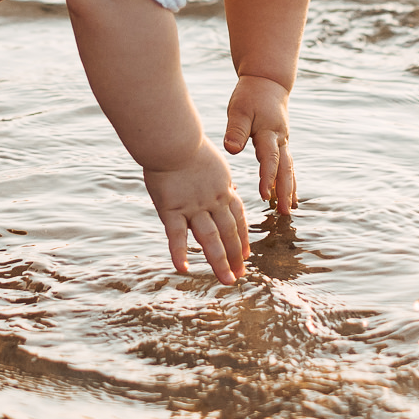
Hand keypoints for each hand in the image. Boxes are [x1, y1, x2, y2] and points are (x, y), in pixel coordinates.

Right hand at [143, 138, 248, 283]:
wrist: (173, 138)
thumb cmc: (187, 144)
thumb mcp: (214, 161)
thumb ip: (219, 179)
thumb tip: (228, 188)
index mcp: (223, 189)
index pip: (237, 218)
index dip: (242, 238)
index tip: (245, 255)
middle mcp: (212, 201)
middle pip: (228, 233)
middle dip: (235, 255)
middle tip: (239, 275)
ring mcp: (193, 206)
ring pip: (210, 239)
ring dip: (219, 261)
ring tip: (227, 280)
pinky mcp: (172, 208)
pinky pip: (177, 235)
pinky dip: (180, 253)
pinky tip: (183, 269)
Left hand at [223, 76, 296, 209]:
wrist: (267, 81)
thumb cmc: (250, 95)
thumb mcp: (239, 109)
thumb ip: (236, 130)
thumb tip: (231, 150)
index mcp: (269, 132)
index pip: (270, 159)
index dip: (267, 178)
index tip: (264, 196)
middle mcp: (280, 138)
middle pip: (286, 168)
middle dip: (285, 191)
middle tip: (286, 212)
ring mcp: (283, 141)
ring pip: (289, 168)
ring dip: (289, 188)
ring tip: (290, 209)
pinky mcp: (281, 142)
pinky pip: (286, 164)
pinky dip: (288, 180)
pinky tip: (287, 194)